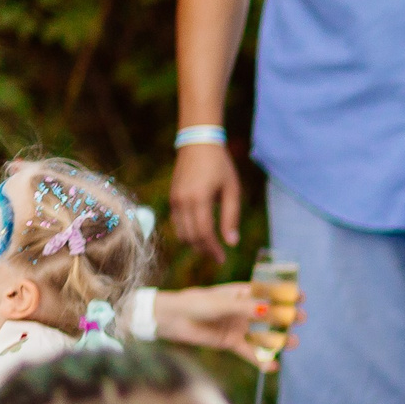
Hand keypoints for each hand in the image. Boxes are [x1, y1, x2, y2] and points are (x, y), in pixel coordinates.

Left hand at [149, 280, 301, 364]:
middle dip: (286, 317)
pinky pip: (249, 352)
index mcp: (242, 293)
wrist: (172, 320)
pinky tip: (272, 366)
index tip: (300, 296)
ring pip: (263, 334)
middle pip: (270, 315)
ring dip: (278, 340)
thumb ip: (246, 308)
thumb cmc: (196, 304)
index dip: (285, 294)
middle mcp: (243, 310)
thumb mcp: (222, 304)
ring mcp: (238, 327)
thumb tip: (270, 312)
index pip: (268, 293)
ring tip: (293, 344)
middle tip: (300, 319)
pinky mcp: (231, 343)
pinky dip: (261, 360)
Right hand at [169, 142, 244, 262]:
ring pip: (181, 232)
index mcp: (199, 198)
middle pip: (190, 236)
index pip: (203, 232)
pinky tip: (201, 235)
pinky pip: (177, 223)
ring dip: (195, 244)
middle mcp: (182, 201)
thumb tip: (231, 243)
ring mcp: (174, 200)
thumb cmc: (220, 166)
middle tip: (218, 257)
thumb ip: (231, 217)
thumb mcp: (232, 190)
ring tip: (211, 248)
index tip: (222, 259)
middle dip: (204, 250)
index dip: (212, 249)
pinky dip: (187, 233)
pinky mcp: (172, 198)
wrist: (198, 144)